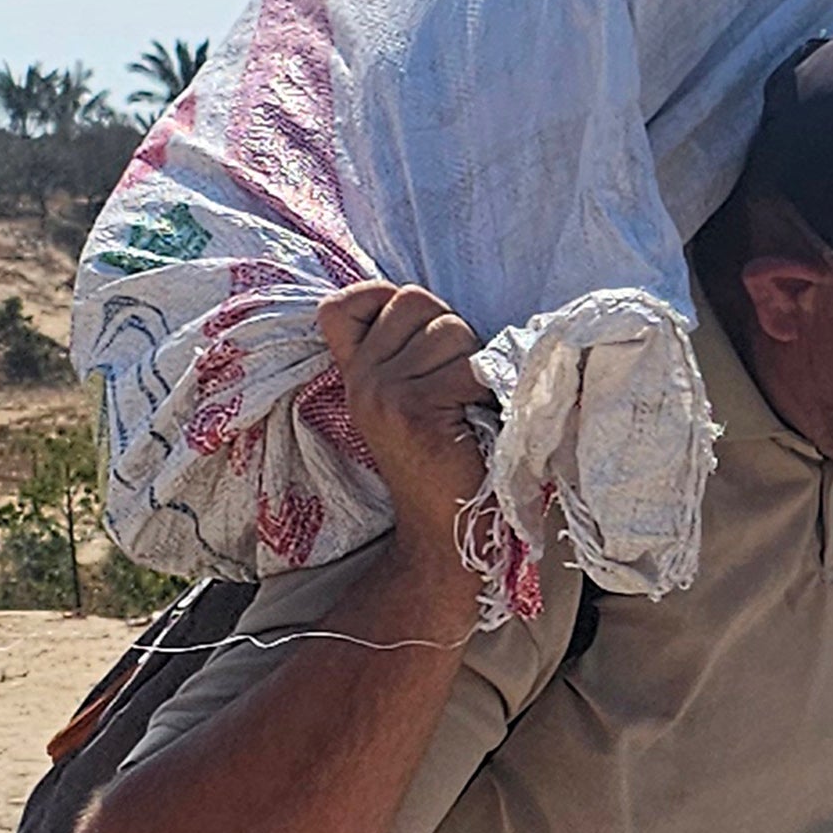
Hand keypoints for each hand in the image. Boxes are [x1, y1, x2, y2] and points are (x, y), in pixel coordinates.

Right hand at [316, 282, 493, 554]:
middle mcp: (362, 379)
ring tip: (469, 404)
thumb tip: (437, 309)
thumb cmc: (445, 461)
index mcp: (356, 373)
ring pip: (449, 328)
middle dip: (451, 331)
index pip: (344, 304)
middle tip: (457, 384)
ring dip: (474, 360)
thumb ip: (405, 355)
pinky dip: (487, 388)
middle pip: (415, 300)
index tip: (417, 338)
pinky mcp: (414, 411)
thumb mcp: (407, 402)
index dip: (385, 300)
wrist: (445, 532)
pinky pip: (469, 367)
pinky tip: (478, 419)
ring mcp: (383, 393)